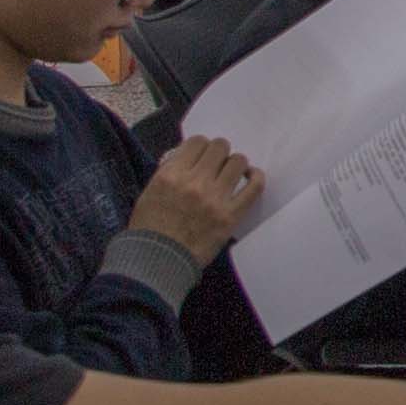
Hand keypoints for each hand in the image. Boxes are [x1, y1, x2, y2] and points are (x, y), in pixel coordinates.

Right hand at [126, 133, 264, 266]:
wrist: (158, 262)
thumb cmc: (149, 229)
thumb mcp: (149, 193)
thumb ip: (169, 172)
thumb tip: (189, 157)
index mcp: (171, 175)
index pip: (197, 142)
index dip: (201, 146)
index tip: (201, 156)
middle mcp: (194, 182)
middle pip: (219, 147)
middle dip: (218, 153)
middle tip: (216, 164)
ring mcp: (215, 198)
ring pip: (238, 161)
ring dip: (235, 164)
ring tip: (231, 173)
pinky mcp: (231, 216)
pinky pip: (254, 187)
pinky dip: (256, 177)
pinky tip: (250, 177)